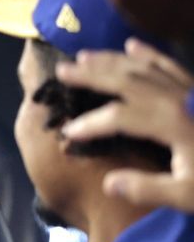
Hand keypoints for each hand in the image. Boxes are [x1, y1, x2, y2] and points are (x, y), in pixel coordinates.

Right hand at [57, 38, 193, 208]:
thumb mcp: (190, 195)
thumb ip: (149, 189)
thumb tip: (108, 183)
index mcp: (173, 124)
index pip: (120, 117)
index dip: (91, 123)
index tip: (67, 133)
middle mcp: (179, 99)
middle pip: (128, 80)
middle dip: (93, 75)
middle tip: (61, 71)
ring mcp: (191, 91)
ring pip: (146, 68)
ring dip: (113, 60)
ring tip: (84, 56)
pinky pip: (172, 66)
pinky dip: (151, 55)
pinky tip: (134, 46)